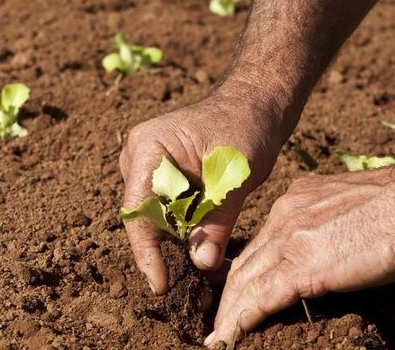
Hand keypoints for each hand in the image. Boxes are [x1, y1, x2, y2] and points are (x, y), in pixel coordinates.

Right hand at [119, 87, 285, 294]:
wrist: (256, 104)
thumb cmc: (246, 126)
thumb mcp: (235, 175)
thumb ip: (217, 220)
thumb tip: (201, 264)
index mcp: (148, 148)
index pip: (138, 209)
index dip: (146, 252)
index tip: (160, 284)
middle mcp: (139, 159)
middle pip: (145, 219)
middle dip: (167, 254)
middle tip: (192, 291)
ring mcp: (149, 169)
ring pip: (158, 221)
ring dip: (180, 247)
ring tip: (204, 278)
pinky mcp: (164, 179)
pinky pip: (170, 214)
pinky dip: (188, 234)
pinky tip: (207, 254)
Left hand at [206, 162, 394, 345]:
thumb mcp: (350, 206)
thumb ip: (328, 222)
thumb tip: (330, 243)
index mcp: (296, 201)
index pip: (261, 242)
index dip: (247, 268)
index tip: (239, 288)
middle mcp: (284, 216)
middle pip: (245, 261)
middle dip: (229, 293)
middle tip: (218, 317)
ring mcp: (290, 240)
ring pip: (246, 281)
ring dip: (229, 312)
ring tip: (218, 335)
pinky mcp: (303, 267)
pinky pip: (262, 299)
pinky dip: (242, 321)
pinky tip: (229, 338)